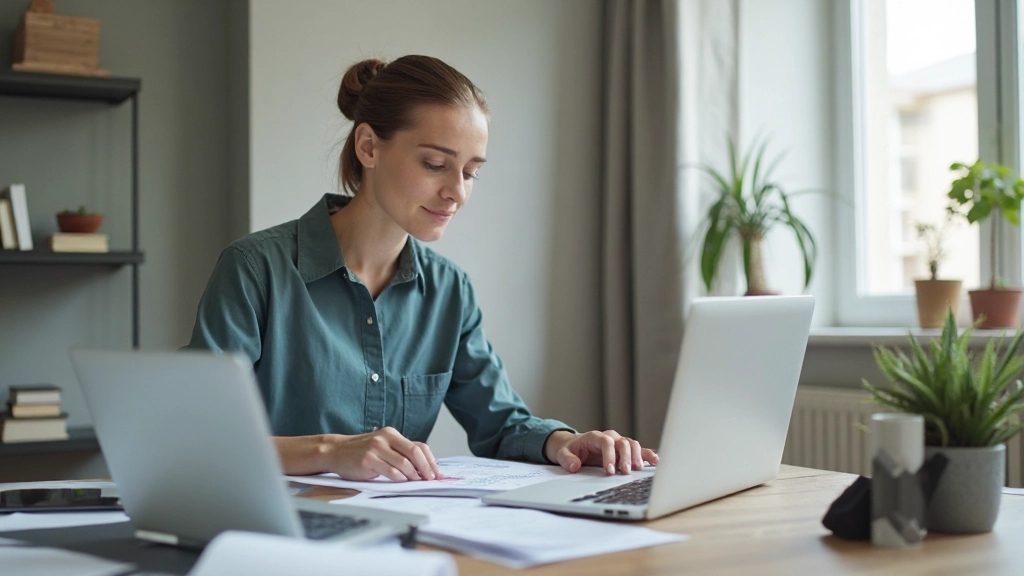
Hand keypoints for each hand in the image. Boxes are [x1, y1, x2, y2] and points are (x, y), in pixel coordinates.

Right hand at [319, 427, 443, 481]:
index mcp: (392, 434)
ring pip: (404, 463)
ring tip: (417, 482)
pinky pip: (389, 471)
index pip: (419, 447)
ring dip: (413, 476)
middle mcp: (385, 438)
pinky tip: (402, 482)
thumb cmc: (362, 452)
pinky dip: (399, 478)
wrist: (336, 451)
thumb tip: (424, 468)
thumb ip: (400, 453)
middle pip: (415, 453)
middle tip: (430, 480)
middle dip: (426, 468)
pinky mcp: (367, 460)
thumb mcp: (383, 447)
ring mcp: (376, 448)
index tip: (438, 474)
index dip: (431, 461)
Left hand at [544, 430, 658, 474]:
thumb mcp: (563, 454)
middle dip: (625, 457)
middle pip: (622, 442)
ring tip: (638, 469)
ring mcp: (618, 443)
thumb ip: (567, 460)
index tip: (609, 471)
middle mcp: (609, 437)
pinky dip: (647, 454)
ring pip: (632, 444)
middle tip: (625, 472)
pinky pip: (638, 450)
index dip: (609, 455)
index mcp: (595, 437)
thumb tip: (575, 466)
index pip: (606, 442)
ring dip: (637, 456)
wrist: (573, 446)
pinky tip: (655, 461)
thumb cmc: (570, 450)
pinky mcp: (624, 450)